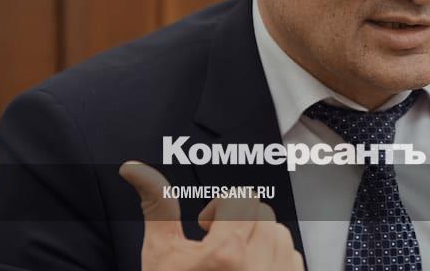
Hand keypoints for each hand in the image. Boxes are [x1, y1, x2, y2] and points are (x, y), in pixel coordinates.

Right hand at [119, 161, 303, 269]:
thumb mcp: (160, 255)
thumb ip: (158, 207)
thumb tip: (135, 169)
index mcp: (228, 255)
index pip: (243, 199)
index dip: (220, 206)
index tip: (206, 225)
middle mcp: (260, 268)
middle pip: (263, 215)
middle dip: (239, 221)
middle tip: (215, 241)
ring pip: (281, 236)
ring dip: (259, 238)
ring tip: (232, 258)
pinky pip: (293, 261)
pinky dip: (275, 259)